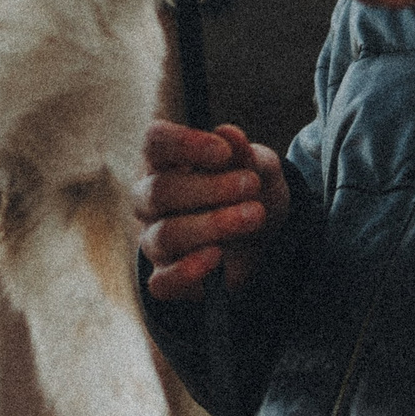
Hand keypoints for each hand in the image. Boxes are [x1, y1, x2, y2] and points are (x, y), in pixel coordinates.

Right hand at [133, 121, 287, 302]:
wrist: (263, 240)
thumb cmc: (248, 193)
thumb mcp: (259, 169)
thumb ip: (245, 154)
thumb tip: (228, 133)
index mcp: (165, 162)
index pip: (154, 142)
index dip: (184, 144)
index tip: (224, 152)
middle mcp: (150, 199)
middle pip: (160, 191)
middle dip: (210, 188)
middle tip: (251, 185)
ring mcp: (154, 240)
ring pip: (165, 235)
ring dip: (212, 225)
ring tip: (254, 216)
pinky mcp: (165, 277)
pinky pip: (162, 282)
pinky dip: (188, 271)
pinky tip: (217, 257)